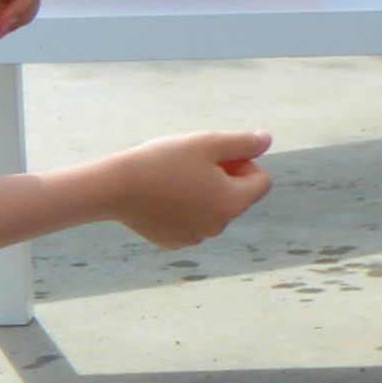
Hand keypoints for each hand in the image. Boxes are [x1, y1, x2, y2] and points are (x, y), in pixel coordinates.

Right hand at [102, 129, 272, 250]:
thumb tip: (267, 140)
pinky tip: (160, 196)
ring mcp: (195, 237)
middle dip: (223, 178)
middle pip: (236, 196)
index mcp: (233, 203)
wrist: (114, 187)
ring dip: (203, 193)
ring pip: (212, 209)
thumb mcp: (207, 143)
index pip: (260, 181)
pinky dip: (183, 208)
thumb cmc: (163, 160)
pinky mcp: (173, 241)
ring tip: (172, 179)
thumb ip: (243, 143)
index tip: (216, 155)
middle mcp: (219, 226)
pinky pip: (190, 222)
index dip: (243, 163)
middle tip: (191, 163)